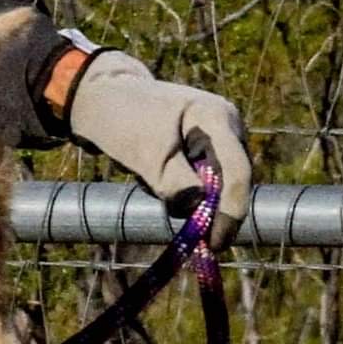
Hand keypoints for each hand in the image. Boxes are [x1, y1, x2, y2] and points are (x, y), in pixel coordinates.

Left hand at [63, 51, 253, 231]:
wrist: (105, 99)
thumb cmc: (124, 120)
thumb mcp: (145, 153)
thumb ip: (174, 182)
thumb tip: (198, 209)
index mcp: (218, 118)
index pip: (237, 172)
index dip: (231, 212)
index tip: (215, 244)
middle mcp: (228, 127)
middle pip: (231, 182)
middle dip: (207, 208)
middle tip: (184, 234)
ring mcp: (220, 138)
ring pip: (216, 186)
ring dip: (190, 197)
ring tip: (150, 179)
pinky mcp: (207, 150)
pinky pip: (203, 182)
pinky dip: (182, 190)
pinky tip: (155, 177)